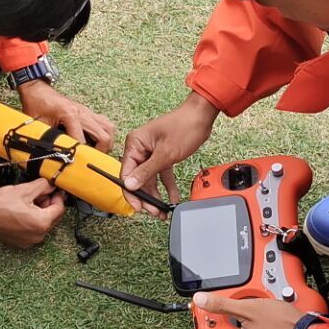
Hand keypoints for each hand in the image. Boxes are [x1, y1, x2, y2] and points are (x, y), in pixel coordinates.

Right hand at [0, 180, 65, 247]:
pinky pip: (32, 230)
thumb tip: (51, 186)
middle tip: (40, 193)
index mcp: (41, 223)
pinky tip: (21, 211)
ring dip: (40, 212)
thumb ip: (42, 186)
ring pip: (42, 224)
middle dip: (48, 204)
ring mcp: (29, 241)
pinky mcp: (20, 243)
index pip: (59, 209)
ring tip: (28, 201)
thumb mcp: (24, 190)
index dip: (58, 197)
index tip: (54, 190)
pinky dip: (31, 220)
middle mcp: (38, 235)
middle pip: (52, 218)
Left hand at [18, 80, 117, 150]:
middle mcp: (82, 113)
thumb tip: (54, 157)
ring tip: (97, 152)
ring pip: (108, 127)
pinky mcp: (88, 112)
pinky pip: (104, 123)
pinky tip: (95, 142)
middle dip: (102, 151)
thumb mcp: (38, 125)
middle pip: (104, 134)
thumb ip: (47, 140)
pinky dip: (104, 134)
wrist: (37, 89)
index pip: (82, 140)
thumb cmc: (36, 104)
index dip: (82, 154)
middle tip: (92, 160)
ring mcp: (87, 111)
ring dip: (106, 141)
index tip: (78, 164)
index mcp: (70, 115)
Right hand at [121, 93, 218, 214]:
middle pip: (138, 179)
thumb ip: (147, 171)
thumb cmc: (184, 126)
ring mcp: (151, 152)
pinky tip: (172, 199)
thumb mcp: (165, 154)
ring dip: (156, 195)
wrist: (202, 116)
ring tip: (162, 210)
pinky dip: (167, 187)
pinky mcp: (162, 156)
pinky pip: (161, 176)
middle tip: (154, 211)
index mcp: (135, 144)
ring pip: (150, 180)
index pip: (126, 173)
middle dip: (146, 197)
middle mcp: (140, 148)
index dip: (131, 192)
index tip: (139, 206)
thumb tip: (131, 185)